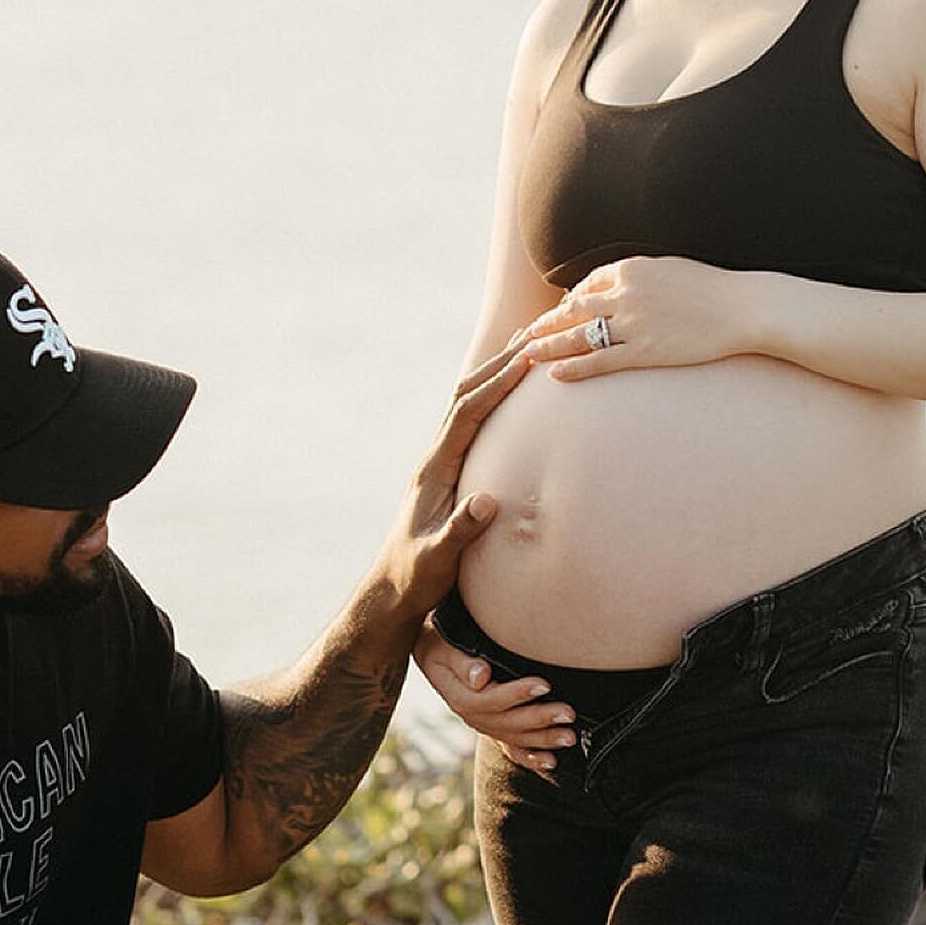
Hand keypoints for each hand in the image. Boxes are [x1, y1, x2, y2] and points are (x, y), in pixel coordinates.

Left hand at [372, 345, 532, 622]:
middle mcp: (436, 459)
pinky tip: (515, 399)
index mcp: (434, 470)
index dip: (496, 385)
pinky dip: (495, 403)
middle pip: (466, 397)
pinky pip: (474, 427)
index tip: (526, 359)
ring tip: (527, 350)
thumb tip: (488, 502)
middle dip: (497, 365)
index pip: (467, 414)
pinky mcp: (450, 476)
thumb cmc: (415, 577)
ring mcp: (442, 465)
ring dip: (495, 377)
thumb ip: (461, 531)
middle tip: (533, 334)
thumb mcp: (438, 558)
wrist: (392, 591)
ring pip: (468, 407)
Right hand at [414, 627, 575, 776]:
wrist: (435, 658)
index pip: (493, 699)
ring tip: (568, 737)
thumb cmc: (443, 647)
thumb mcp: (445, 649)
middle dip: (541, 719)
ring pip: (516, 738)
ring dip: (544, 740)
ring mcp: (485, 726)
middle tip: (568, 714)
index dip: (519, 693)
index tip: (544, 684)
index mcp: (462, 698)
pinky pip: (512, 749)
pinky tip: (550, 763)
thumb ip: (463, 663)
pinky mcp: (494, 730)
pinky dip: (531, 758)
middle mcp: (474, 717)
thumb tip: (481, 676)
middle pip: (509, 722)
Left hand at [516, 256, 757, 380]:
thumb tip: (623, 283)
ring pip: (579, 336)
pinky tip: (555, 376)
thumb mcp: (670, 269)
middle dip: (546, 324)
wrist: (743, 307)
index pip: (587, 285)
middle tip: (525, 336)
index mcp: (631, 269)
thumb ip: (641, 276)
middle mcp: (625, 294)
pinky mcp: (644, 351)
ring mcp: (633, 324)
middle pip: (573, 310)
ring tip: (527, 355)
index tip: (557, 314)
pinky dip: (574, 369)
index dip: (568, 301)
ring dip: (549, 346)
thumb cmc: (712, 289)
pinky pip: (600, 362)